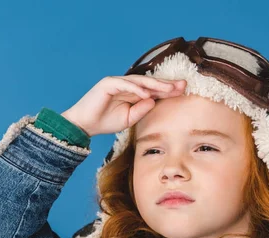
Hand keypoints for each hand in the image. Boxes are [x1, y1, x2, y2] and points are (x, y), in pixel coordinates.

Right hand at [61, 75, 185, 136]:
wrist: (85, 124)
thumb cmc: (105, 122)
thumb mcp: (129, 119)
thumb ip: (141, 110)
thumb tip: (154, 101)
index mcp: (133, 93)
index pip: (153, 90)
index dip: (168, 90)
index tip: (183, 91)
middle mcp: (127, 85)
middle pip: (150, 82)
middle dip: (166, 84)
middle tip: (183, 85)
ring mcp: (117, 82)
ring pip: (140, 81)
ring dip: (155, 84)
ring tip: (169, 88)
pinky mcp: (108, 83)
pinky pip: (125, 84)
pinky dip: (137, 89)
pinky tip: (148, 94)